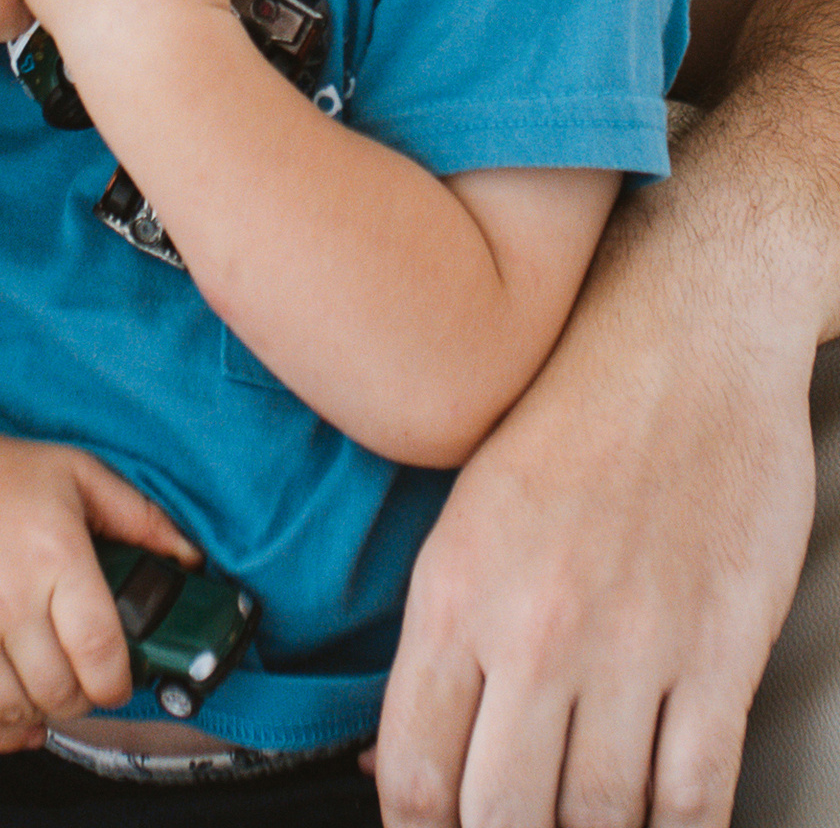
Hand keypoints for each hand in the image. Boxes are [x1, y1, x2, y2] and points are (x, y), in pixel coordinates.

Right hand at [0, 415, 196, 752]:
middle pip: (63, 691)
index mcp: (53, 556)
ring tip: (46, 687)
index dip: (120, 682)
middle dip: (83, 695)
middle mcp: (7, 599)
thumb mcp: (74, 472)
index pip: (101, 655)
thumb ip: (139, 516)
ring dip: (41, 711)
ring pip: (17, 711)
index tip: (118, 677)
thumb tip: (190, 559)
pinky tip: (15, 718)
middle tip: (82, 676)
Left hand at [376, 198, 817, 827]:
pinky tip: (663, 826)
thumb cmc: (564, 415)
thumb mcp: (462, 518)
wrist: (679, 337)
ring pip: (600, 815)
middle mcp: (534, 630)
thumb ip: (438, 636)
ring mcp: (632, 646)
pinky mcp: (719, 650)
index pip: (414, 769)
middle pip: (503, 812)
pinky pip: (697, 787)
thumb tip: (397, 752)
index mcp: (453, 593)